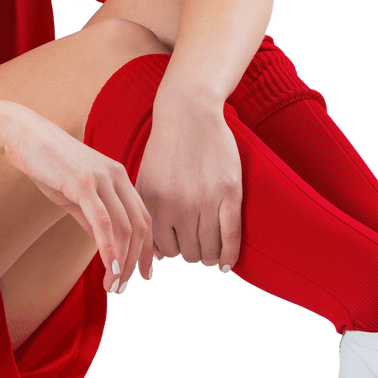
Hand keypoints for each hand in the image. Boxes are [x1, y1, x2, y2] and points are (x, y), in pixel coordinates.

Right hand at [0, 105, 154, 292]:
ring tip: (113, 286)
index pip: (143, 218)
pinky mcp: (83, 183)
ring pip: (124, 228)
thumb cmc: (49, 164)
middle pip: (139, 226)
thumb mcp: (76, 194)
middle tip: (123, 288)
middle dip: (134, 262)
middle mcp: (118, 176)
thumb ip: (93, 218)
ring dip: (121, 262)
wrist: (24, 136)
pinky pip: (103, 222)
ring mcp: (102, 179)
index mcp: (120, 177)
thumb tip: (105, 246)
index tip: (141, 275)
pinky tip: (108, 268)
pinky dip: (109, 248)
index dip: (147, 249)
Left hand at [136, 95, 241, 273]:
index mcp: (154, 204)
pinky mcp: (229, 193)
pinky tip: (228, 265)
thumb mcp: (146, 180)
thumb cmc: (166, 147)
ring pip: (209, 249)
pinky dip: (230, 256)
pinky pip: (231, 236)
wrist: (188, 112)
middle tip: (197, 249)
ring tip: (211, 254)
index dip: (172, 252)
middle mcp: (178, 207)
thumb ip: (148, 215)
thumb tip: (156, 256)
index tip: (178, 248)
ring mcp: (205, 201)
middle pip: (188, 253)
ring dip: (210, 257)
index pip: (164, 250)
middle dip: (192, 254)